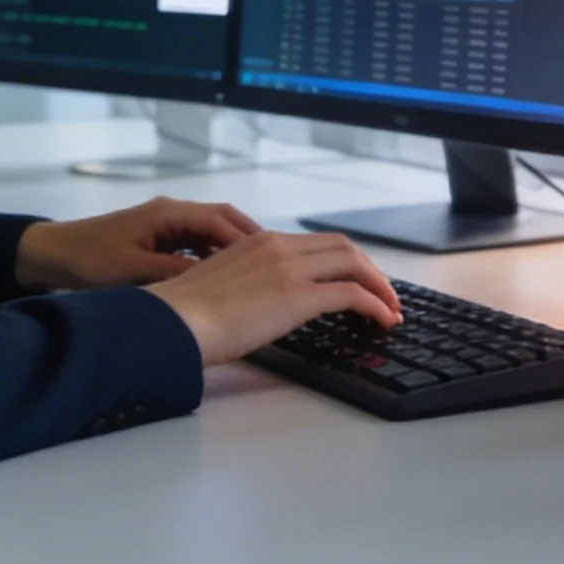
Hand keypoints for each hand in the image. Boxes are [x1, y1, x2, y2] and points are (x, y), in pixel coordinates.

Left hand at [14, 197, 260, 291]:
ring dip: (231, 249)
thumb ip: (173, 272)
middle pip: (220, 221)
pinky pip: (195, 244)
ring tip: (259, 273)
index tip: (270, 258)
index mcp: (167, 213)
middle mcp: (171, 213)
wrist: (52, 255)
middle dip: (247, 238)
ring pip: (209, 233)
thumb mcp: (134, 270)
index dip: (245, 238)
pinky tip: (225, 277)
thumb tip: (213, 279)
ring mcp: (164, 225)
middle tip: (276, 261)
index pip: (218, 220)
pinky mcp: (157, 239)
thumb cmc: (90, 260)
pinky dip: (212, 256)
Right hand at [146, 231, 402, 365]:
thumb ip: (246, 285)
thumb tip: (259, 306)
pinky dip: (375, 305)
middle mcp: (277, 247)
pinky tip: (382, 321)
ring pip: (353, 264)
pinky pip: (353, 294)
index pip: (315, 244)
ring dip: (379, 286)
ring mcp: (289, 268)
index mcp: (257, 242)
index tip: (355, 280)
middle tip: (382, 294)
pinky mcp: (298, 295)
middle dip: (369, 270)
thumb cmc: (184, 315)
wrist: (173, 320)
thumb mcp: (220, 286)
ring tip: (390, 309)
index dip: (344, 261)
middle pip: (342, 248)